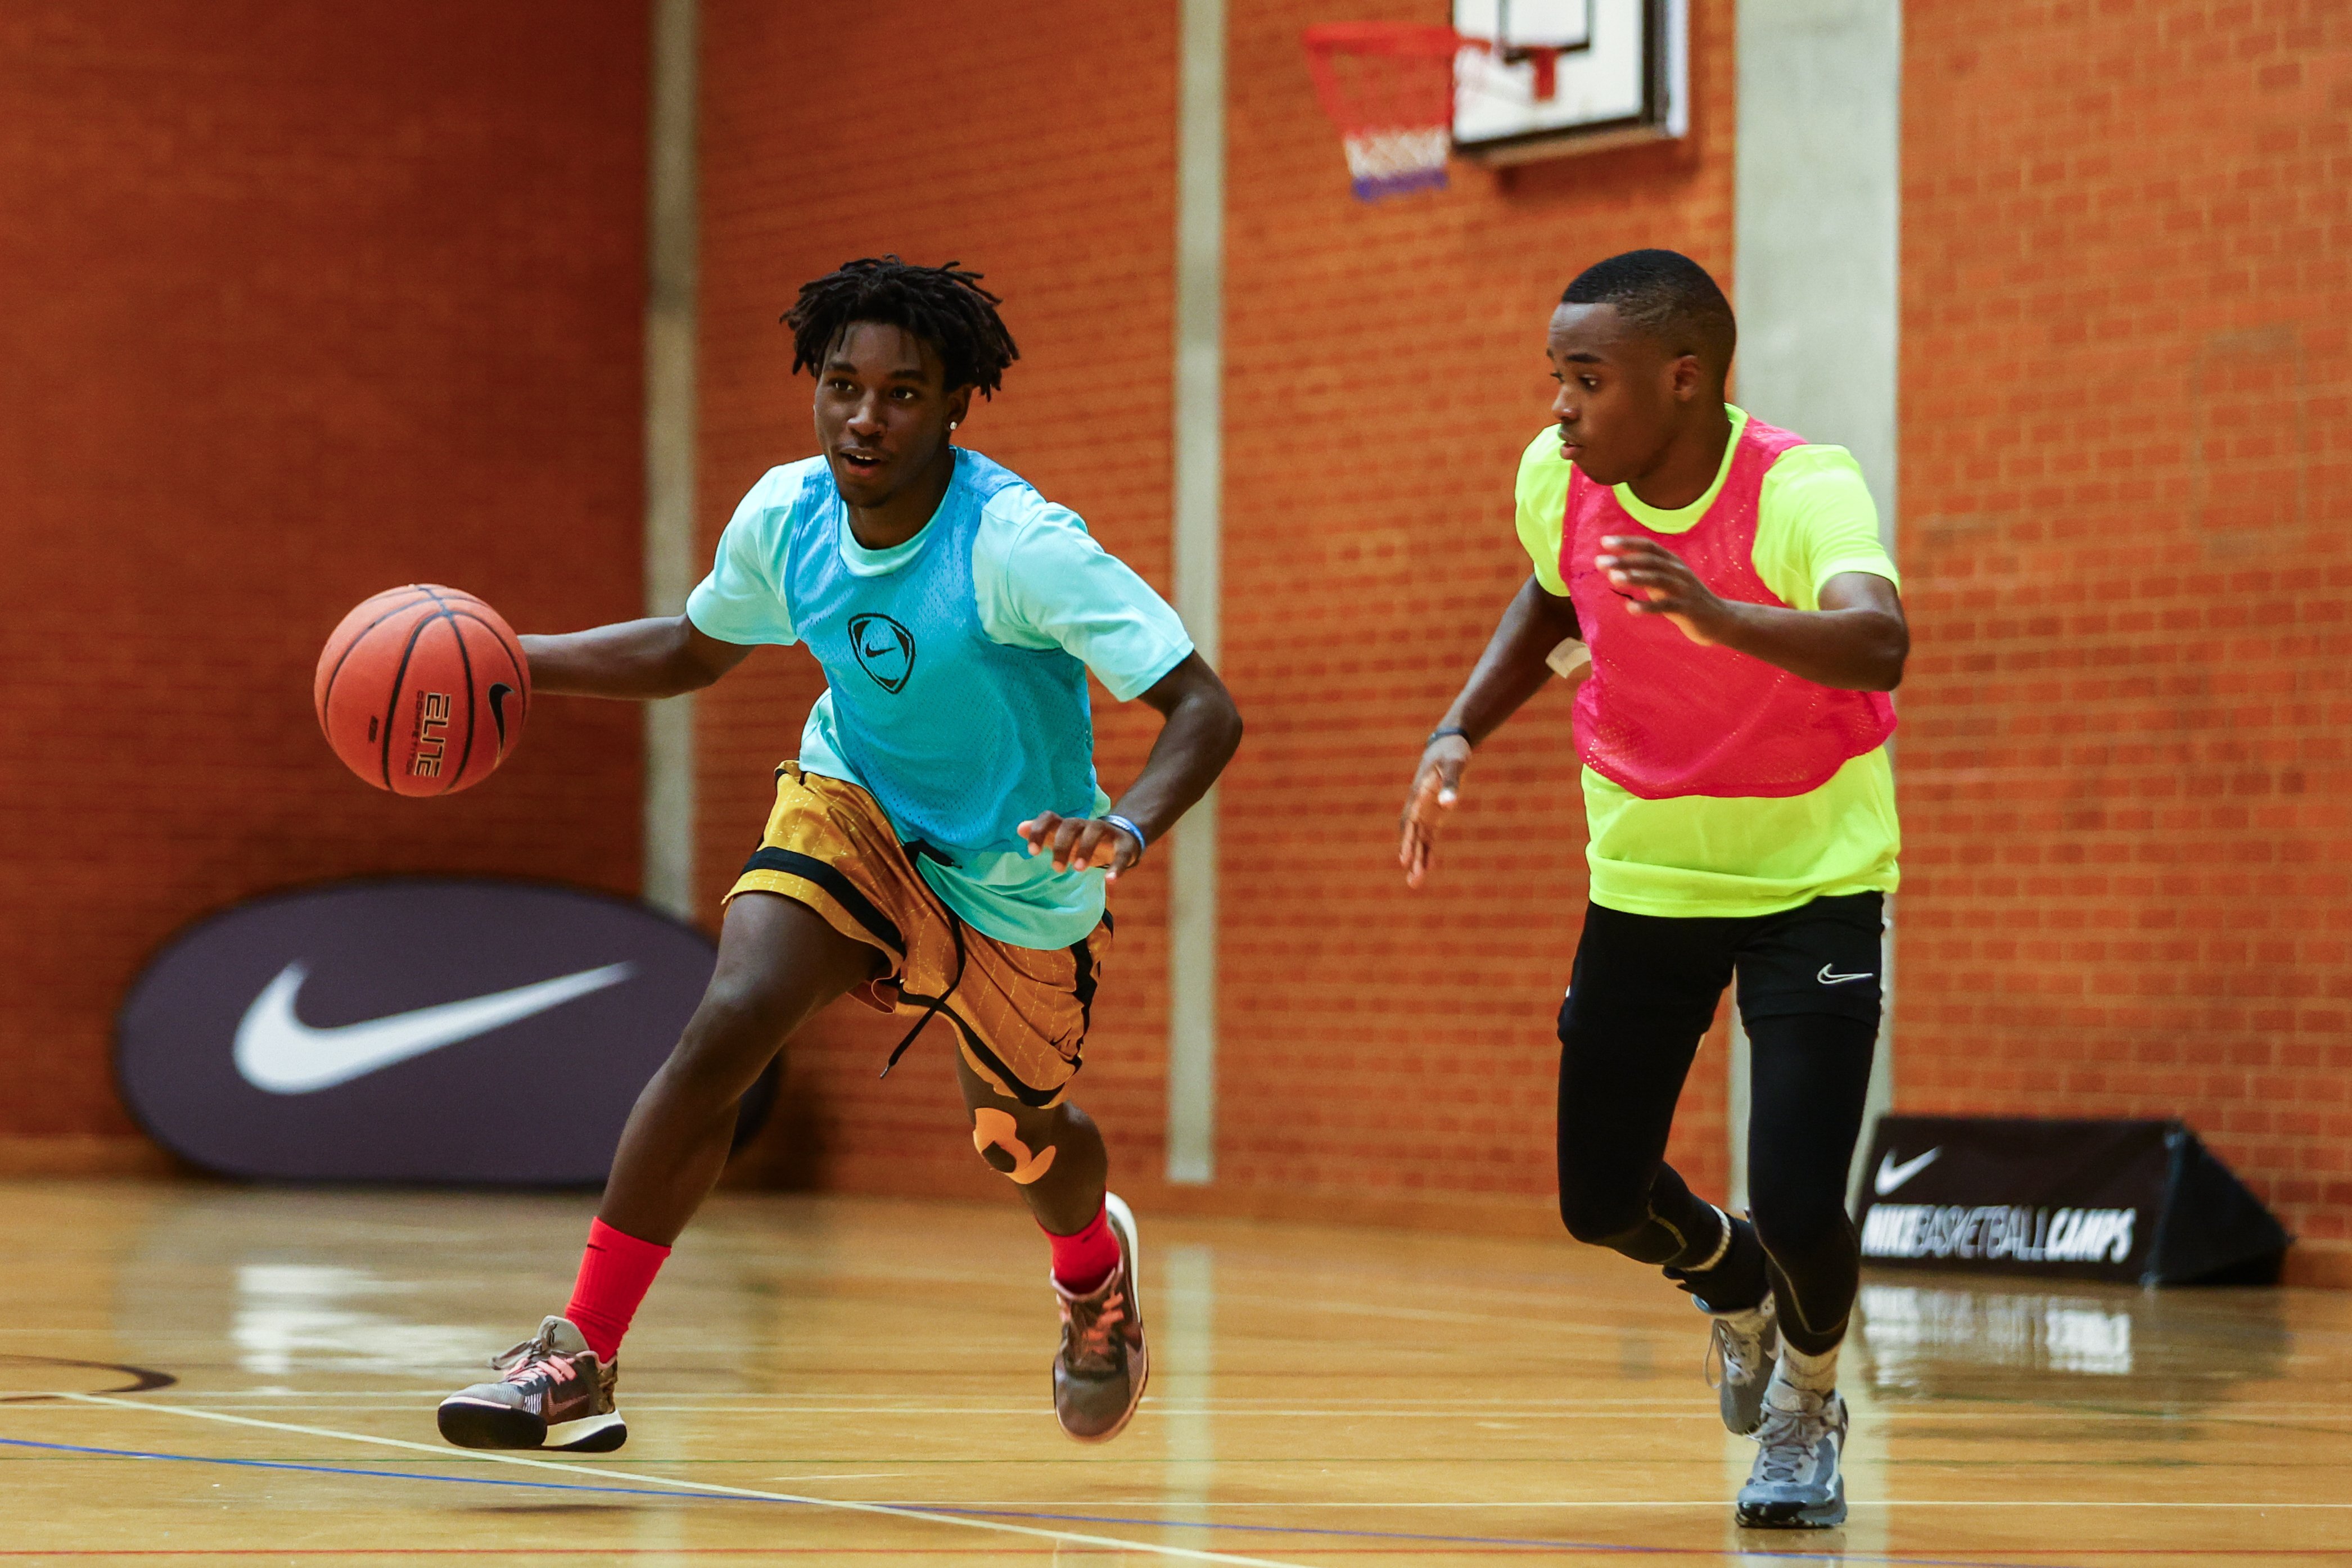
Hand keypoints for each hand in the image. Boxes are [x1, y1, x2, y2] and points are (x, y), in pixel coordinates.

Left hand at [1018, 812, 1142, 882]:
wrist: (1121, 839)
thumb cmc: (1084, 841)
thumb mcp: (1063, 839)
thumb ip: (1043, 834)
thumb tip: (1019, 828)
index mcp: (1068, 825)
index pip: (1050, 818)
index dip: (1039, 831)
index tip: (1033, 852)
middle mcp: (1086, 824)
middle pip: (1071, 824)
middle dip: (1062, 845)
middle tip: (1056, 869)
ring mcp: (1107, 832)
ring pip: (1095, 830)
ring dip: (1085, 848)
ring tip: (1078, 869)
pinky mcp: (1124, 844)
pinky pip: (1122, 853)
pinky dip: (1117, 867)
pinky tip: (1111, 881)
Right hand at [1398, 734, 1471, 889]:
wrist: (1449, 745)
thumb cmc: (1452, 752)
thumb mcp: (1455, 764)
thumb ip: (1452, 783)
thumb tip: (1448, 805)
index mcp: (1419, 794)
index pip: (1410, 822)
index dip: (1407, 841)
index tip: (1404, 860)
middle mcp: (1418, 806)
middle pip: (1411, 836)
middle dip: (1412, 858)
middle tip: (1413, 882)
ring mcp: (1424, 811)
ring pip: (1418, 840)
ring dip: (1417, 860)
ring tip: (1415, 884)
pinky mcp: (1433, 815)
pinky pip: (1428, 837)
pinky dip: (1428, 851)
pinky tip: (1431, 867)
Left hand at [1595, 536, 1726, 645]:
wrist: (1719, 619)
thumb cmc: (1685, 599)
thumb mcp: (1666, 582)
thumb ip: (1645, 574)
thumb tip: (1615, 568)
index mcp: (1672, 562)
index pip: (1648, 546)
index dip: (1627, 542)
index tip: (1604, 542)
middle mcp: (1678, 571)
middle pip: (1650, 561)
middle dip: (1624, 559)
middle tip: (1600, 561)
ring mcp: (1683, 589)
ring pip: (1657, 579)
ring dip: (1635, 578)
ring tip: (1613, 578)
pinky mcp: (1687, 608)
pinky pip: (1666, 606)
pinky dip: (1648, 606)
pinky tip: (1630, 608)